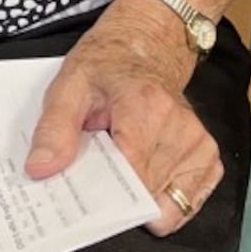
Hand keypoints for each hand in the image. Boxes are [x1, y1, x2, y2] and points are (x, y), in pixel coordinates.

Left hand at [23, 0, 221, 235]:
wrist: (146, 46)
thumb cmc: (107, 66)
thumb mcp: (68, 86)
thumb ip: (53, 130)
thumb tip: (41, 169)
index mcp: (146, 107)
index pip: (130, 176)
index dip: (102, 195)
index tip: (82, 197)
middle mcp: (181, 128)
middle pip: (146, 194)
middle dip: (117, 197)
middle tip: (98, 174)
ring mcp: (200, 144)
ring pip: (166, 205)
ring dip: (139, 197)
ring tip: (122, 166)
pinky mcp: (208, 157)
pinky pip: (186, 203)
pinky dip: (162, 199)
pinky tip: (145, 176)